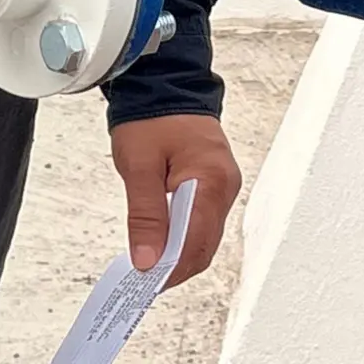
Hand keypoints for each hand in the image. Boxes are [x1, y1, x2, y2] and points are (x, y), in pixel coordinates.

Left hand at [110, 113, 242, 288]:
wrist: (163, 82)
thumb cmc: (151, 116)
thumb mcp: (138, 165)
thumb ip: (145, 216)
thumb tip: (147, 259)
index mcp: (210, 180)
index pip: (195, 242)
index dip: (171, 269)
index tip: (145, 282)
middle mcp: (225, 185)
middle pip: (204, 244)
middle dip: (175, 265)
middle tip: (143, 275)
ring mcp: (224, 184)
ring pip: (205, 236)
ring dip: (179, 252)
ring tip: (148, 258)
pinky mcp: (216, 183)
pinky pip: (204, 220)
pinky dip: (184, 235)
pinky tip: (162, 238)